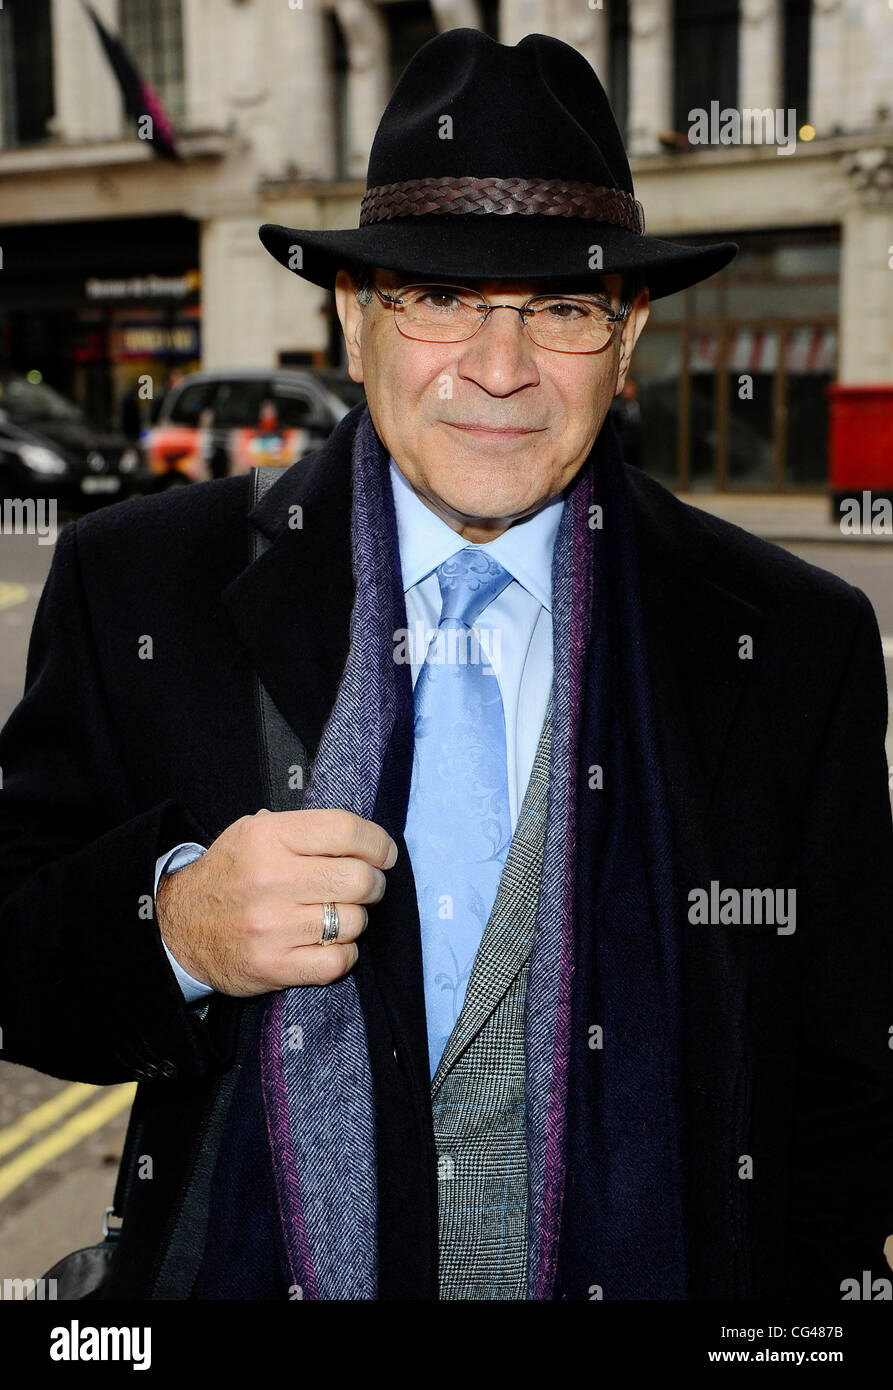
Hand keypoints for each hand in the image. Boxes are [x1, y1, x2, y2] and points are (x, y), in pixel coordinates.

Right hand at [156, 809, 397, 996]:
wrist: (178, 929)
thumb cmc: (230, 876)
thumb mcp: (253, 833)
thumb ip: (303, 829)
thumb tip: (365, 837)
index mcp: (268, 837)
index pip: (346, 830)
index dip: (378, 842)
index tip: (384, 853)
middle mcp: (270, 878)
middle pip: (358, 878)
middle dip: (372, 884)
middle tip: (363, 887)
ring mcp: (272, 925)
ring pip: (353, 921)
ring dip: (354, 920)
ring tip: (335, 915)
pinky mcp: (274, 965)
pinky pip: (339, 960)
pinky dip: (344, 954)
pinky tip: (328, 944)